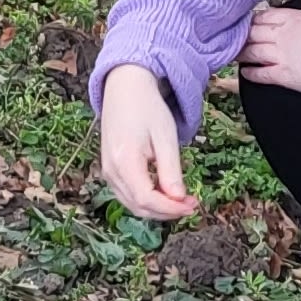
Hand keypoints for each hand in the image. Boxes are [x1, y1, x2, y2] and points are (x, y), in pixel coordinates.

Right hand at [97, 67, 200, 220]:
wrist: (124, 88)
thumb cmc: (147, 108)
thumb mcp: (165, 137)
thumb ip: (170, 171)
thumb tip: (178, 200)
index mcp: (124, 161)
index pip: (147, 199)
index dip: (171, 208)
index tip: (193, 206)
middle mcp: (111, 171)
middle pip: (138, 207)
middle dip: (167, 211)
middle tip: (191, 204)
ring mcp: (108, 172)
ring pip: (132, 204)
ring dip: (158, 208)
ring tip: (181, 200)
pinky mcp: (110, 170)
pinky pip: (128, 195)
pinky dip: (147, 200)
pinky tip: (164, 193)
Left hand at [237, 1, 300, 94]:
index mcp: (294, 18)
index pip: (268, 15)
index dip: (256, 19)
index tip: (248, 21)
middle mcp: (282, 35)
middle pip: (255, 33)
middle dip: (243, 35)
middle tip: (233, 38)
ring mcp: (280, 55)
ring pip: (253, 52)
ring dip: (242, 53)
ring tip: (233, 54)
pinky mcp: (282, 75)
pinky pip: (261, 73)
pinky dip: (251, 73)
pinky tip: (245, 73)